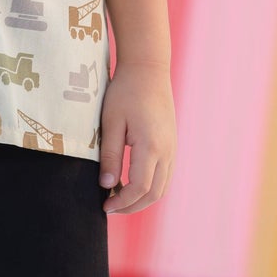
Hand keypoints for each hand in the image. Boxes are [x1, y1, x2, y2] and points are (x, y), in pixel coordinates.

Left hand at [97, 60, 174, 212]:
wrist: (148, 70)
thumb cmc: (125, 92)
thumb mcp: (111, 123)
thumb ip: (110, 156)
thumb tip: (107, 186)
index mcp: (151, 146)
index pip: (140, 188)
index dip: (122, 202)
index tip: (104, 206)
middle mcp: (167, 151)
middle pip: (154, 194)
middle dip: (132, 206)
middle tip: (110, 207)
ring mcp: (172, 148)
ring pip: (162, 187)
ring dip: (142, 198)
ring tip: (118, 197)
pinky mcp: (171, 144)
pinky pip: (164, 175)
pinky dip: (150, 186)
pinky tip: (130, 182)